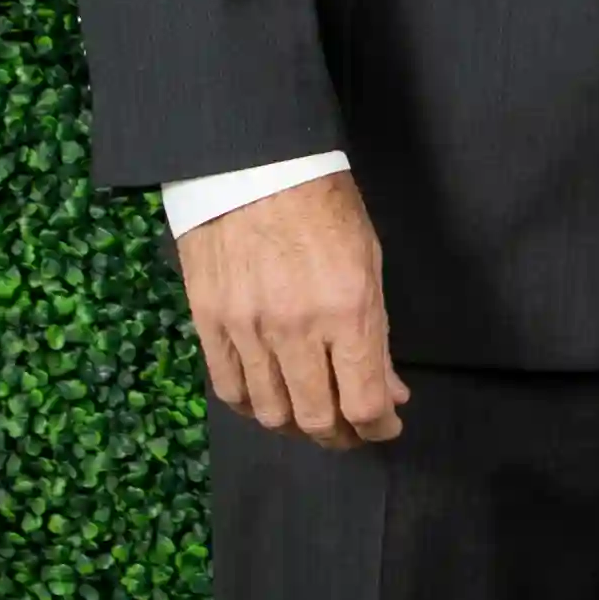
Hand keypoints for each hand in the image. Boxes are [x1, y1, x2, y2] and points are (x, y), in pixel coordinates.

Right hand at [176, 172, 405, 445]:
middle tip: (350, 430)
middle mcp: (295, 329)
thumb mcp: (368, 261)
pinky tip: (269, 399)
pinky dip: (253, 406)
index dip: (380, 429)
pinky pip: (229, 389)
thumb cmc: (324, 204)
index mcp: (346, 309)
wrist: (251, 163)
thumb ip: (377, 333)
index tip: (386, 426)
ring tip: (311, 416)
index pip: (365, 402)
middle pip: (316, 419)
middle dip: (341, 436)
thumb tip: (390, 391)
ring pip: (271, 413)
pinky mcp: (208, 322)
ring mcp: (246, 329)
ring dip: (297, 426)